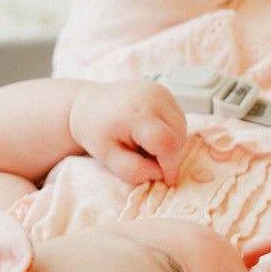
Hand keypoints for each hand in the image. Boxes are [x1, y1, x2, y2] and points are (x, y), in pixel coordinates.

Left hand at [69, 79, 186, 186]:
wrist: (89, 106)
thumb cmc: (96, 133)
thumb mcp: (109, 159)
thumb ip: (134, 171)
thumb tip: (159, 173)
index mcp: (136, 113)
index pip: (166, 142)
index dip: (171, 166)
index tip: (167, 181)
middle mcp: (152, 97)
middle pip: (178, 135)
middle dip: (169, 156)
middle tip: (147, 160)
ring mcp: (160, 91)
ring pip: (181, 127)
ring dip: (171, 144)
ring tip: (146, 146)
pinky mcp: (163, 91)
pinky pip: (178, 118)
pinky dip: (170, 132)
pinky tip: (151, 134)